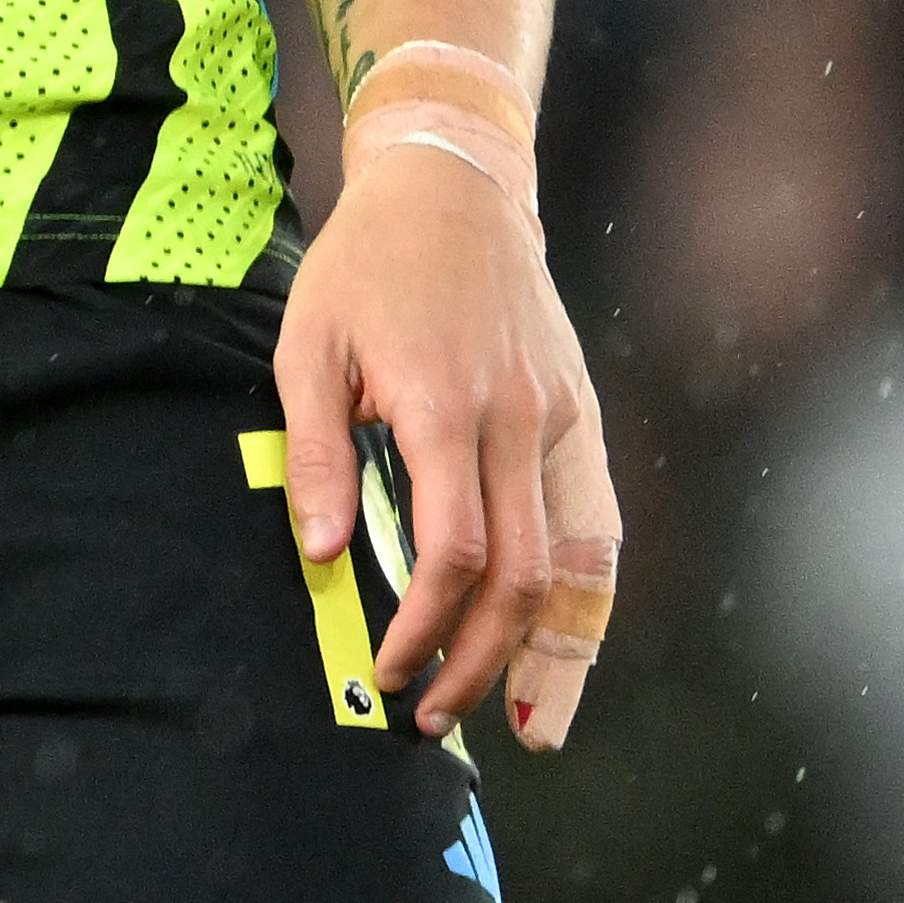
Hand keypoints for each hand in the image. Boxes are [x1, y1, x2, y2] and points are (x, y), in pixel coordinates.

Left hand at [272, 138, 615, 740]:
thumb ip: (317, 454)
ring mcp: (558, 415)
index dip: (423, 627)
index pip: (451, 553)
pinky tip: (562, 643)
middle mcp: (514, 416)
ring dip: (546, 651)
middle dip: (479, 662)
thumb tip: (322, 555)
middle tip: (433, 710)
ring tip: (512, 717)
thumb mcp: (310, 342)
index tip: (387, 667)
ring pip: (574, 560)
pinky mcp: (578, 410)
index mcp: (442, 403)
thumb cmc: (367, 262)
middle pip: (520, 577)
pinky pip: (593, 520)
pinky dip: (587, 595)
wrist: (450, 184)